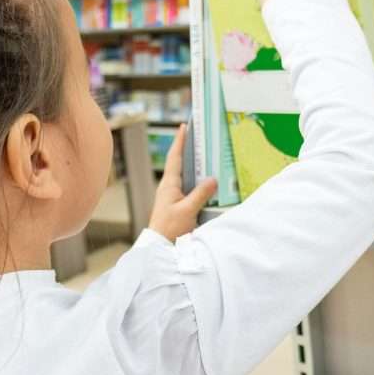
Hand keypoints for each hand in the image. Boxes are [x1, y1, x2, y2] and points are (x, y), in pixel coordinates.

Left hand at [148, 124, 216, 241]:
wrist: (160, 247)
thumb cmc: (169, 229)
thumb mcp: (187, 211)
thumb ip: (200, 194)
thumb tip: (213, 179)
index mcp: (169, 184)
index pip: (175, 158)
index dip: (180, 142)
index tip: (184, 127)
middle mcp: (170, 187)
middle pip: (180, 164)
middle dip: (189, 150)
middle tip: (199, 137)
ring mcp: (173, 196)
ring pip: (186, 176)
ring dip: (195, 166)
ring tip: (207, 156)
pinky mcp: (177, 205)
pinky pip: (189, 188)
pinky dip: (198, 182)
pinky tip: (208, 183)